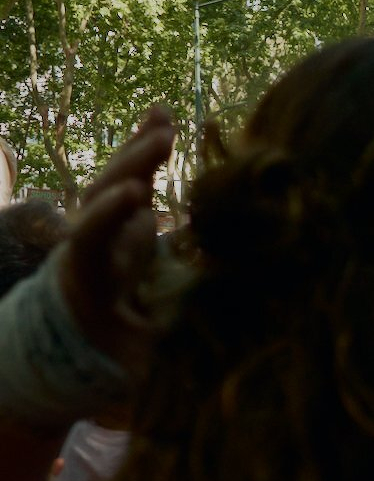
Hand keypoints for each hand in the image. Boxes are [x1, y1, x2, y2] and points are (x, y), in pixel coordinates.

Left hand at [59, 105, 174, 366]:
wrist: (68, 347)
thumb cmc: (105, 361)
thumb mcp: (127, 365)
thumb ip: (152, 345)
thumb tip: (197, 336)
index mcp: (86, 281)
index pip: (91, 239)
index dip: (109, 217)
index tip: (133, 196)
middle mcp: (89, 246)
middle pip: (103, 198)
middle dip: (130, 167)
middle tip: (161, 139)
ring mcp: (103, 229)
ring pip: (116, 181)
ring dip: (140, 150)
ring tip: (164, 118)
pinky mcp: (120, 220)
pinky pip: (131, 178)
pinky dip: (144, 149)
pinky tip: (161, 115)